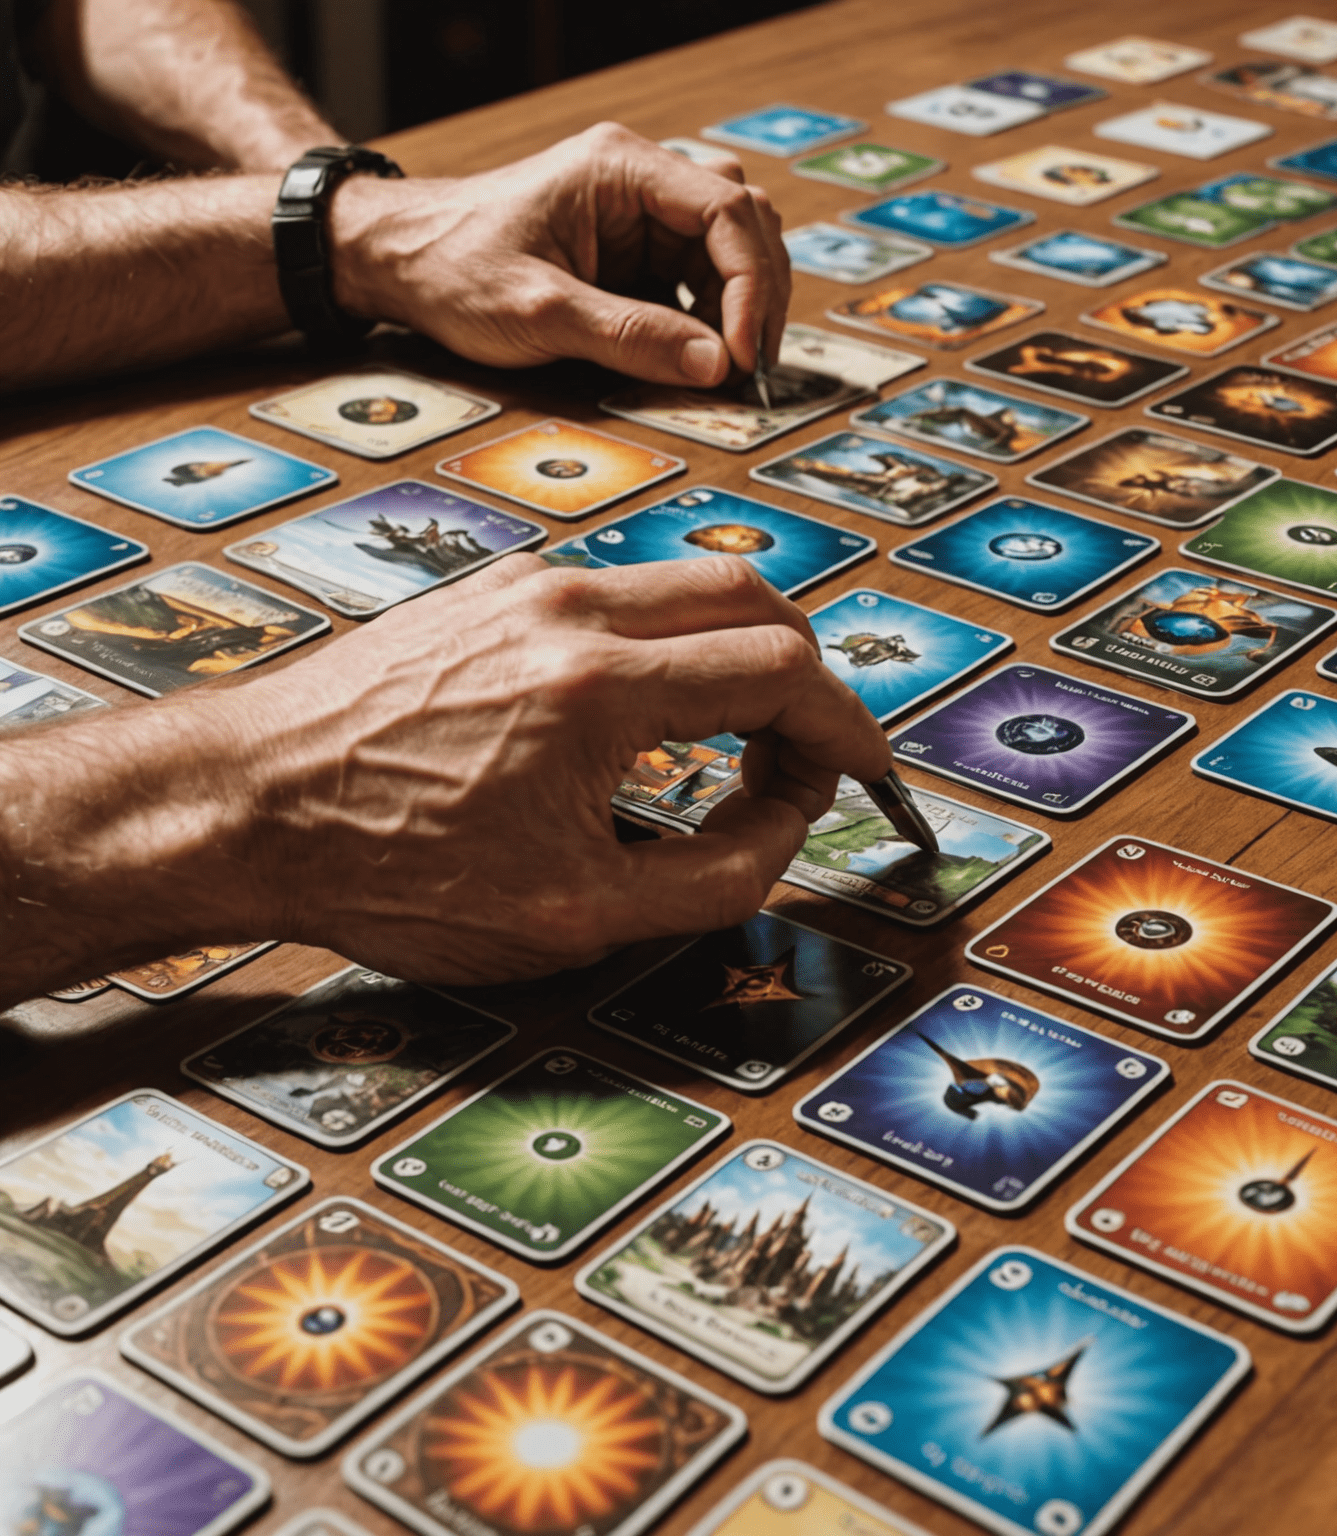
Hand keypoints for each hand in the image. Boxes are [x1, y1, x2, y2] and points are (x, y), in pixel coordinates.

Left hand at [225, 555, 890, 983]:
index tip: (862, 777)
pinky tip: (652, 716)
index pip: (784, 672)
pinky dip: (674, 643)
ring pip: (689, 583)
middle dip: (808, 679)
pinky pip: (622, 592)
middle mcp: (572, 608)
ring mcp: (527, 587)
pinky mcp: (492, 591)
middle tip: (808, 759)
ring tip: (737, 745)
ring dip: (740, 655)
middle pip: (756, 598)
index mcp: (601, 685)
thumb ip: (715, 878)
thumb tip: (783, 829)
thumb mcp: (574, 915)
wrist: (238, 806)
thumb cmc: (383, 868)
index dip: (846, 730)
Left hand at [331, 122, 789, 386]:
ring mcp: (642, 213)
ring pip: (731, 250)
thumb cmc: (453, 269)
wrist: (400, 261)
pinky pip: (700, 276)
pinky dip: (713, 318)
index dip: (751, 286)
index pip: (727, 211)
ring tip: (729, 367)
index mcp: (621, 168)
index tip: (742, 354)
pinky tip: (700, 356)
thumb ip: (631, 338)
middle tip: (750, 368)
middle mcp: (641, 178)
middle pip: (745, 223)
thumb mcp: (540, 312)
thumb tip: (715, 366)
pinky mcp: (637, 250)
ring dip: (741, 308)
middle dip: (759, 296)